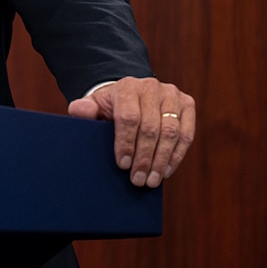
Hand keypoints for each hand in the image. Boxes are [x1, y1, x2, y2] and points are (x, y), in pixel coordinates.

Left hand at [68, 76, 194, 187]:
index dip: (126, 143)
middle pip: (150, 128)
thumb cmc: (111, 106)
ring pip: (171, 133)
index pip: (128, 117)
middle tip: (138, 179)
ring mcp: (172, 94)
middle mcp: (152, 87)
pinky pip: (186, 135)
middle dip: (144, 157)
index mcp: (127, 87)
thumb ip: (83, 109)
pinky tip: (166, 171)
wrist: (133, 96)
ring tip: (152, 180)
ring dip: (162, 160)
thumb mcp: (94, 105)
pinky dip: (176, 156)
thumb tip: (79, 110)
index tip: (123, 165)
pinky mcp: (187, 104)